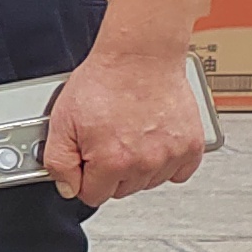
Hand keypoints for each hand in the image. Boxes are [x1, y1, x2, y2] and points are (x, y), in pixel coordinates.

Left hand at [41, 46, 208, 207]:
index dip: (84, 177)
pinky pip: (179, 172)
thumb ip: (59, 162)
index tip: (86, 160)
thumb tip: (67, 187)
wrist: (140, 55)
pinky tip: (154, 142)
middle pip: (121, 190)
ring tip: (129, 135)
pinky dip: (167, 162)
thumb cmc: (104, 81)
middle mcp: (145, 163)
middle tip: (107, 140)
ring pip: (149, 182)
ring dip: (138, 167)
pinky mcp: (192, 146)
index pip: (92, 196)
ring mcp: (171, 155)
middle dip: (110, 172)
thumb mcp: (61, 121)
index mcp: (112, 162)